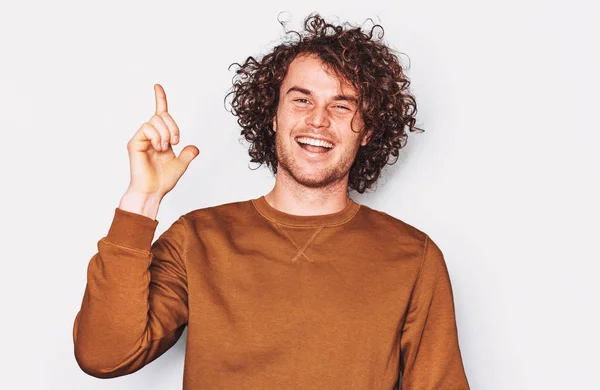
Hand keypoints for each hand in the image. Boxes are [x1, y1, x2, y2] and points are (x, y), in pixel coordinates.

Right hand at [124, 84, 198, 201]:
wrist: (152, 191)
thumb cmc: (162, 180)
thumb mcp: (181, 165)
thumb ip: (188, 154)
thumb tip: (194, 147)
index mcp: (160, 137)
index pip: (160, 114)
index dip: (160, 99)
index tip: (157, 86)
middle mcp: (149, 135)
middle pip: (162, 115)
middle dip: (173, 125)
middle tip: (176, 142)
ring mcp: (141, 138)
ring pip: (155, 120)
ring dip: (166, 132)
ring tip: (165, 148)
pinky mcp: (135, 142)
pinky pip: (147, 128)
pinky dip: (157, 136)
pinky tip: (158, 148)